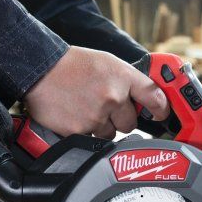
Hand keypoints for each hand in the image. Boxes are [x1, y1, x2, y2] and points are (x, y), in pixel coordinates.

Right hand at [24, 46, 169, 138]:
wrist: (40, 70)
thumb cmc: (73, 65)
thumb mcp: (107, 62)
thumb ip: (127, 80)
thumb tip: (145, 97)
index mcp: (123, 77)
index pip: (154, 98)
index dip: (161, 109)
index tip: (161, 114)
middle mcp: (113, 97)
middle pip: (131, 123)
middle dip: (121, 119)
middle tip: (105, 107)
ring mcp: (97, 115)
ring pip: (110, 133)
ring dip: (102, 126)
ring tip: (86, 108)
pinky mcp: (80, 130)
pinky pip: (91, 138)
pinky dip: (84, 130)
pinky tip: (75, 115)